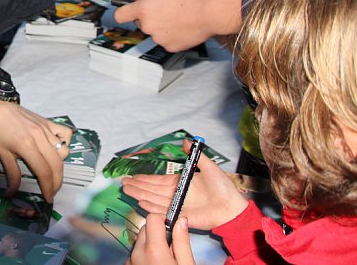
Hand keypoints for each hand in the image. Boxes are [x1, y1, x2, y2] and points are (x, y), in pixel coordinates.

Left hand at [0, 101, 72, 201]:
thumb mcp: (2, 154)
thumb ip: (12, 174)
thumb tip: (12, 192)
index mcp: (26, 145)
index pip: (44, 172)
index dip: (48, 188)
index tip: (48, 198)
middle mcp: (40, 137)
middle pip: (57, 165)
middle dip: (57, 182)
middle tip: (52, 190)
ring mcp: (46, 128)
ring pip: (63, 151)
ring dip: (60, 165)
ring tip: (52, 171)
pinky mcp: (49, 122)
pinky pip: (66, 134)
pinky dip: (66, 143)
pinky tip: (57, 149)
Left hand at [114, 0, 242, 51]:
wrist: (212, 12)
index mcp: (144, 10)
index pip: (120, 15)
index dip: (123, 12)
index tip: (127, 10)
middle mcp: (148, 26)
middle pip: (140, 23)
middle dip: (148, 16)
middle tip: (165, 7)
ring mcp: (159, 39)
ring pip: (154, 31)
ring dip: (161, 25)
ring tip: (178, 16)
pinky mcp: (170, 47)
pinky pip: (166, 40)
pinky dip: (171, 34)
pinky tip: (183, 26)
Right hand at [121, 144, 247, 230]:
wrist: (233, 207)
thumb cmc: (223, 188)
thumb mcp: (209, 167)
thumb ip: (196, 155)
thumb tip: (186, 141)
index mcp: (180, 183)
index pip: (158, 181)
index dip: (145, 179)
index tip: (132, 177)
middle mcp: (176, 194)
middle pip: (152, 190)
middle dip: (138, 186)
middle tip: (123, 183)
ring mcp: (177, 205)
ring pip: (154, 199)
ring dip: (140, 195)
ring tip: (127, 190)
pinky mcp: (181, 216)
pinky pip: (164, 212)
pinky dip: (152, 208)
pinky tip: (141, 203)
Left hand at [127, 213, 194, 264]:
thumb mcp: (186, 264)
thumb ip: (182, 242)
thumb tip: (181, 220)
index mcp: (154, 250)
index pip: (152, 218)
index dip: (163, 221)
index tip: (172, 229)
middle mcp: (138, 253)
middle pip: (145, 228)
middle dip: (157, 233)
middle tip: (170, 248)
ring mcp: (130, 260)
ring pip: (140, 240)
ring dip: (150, 245)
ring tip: (162, 258)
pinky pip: (135, 252)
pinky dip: (143, 255)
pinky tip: (153, 263)